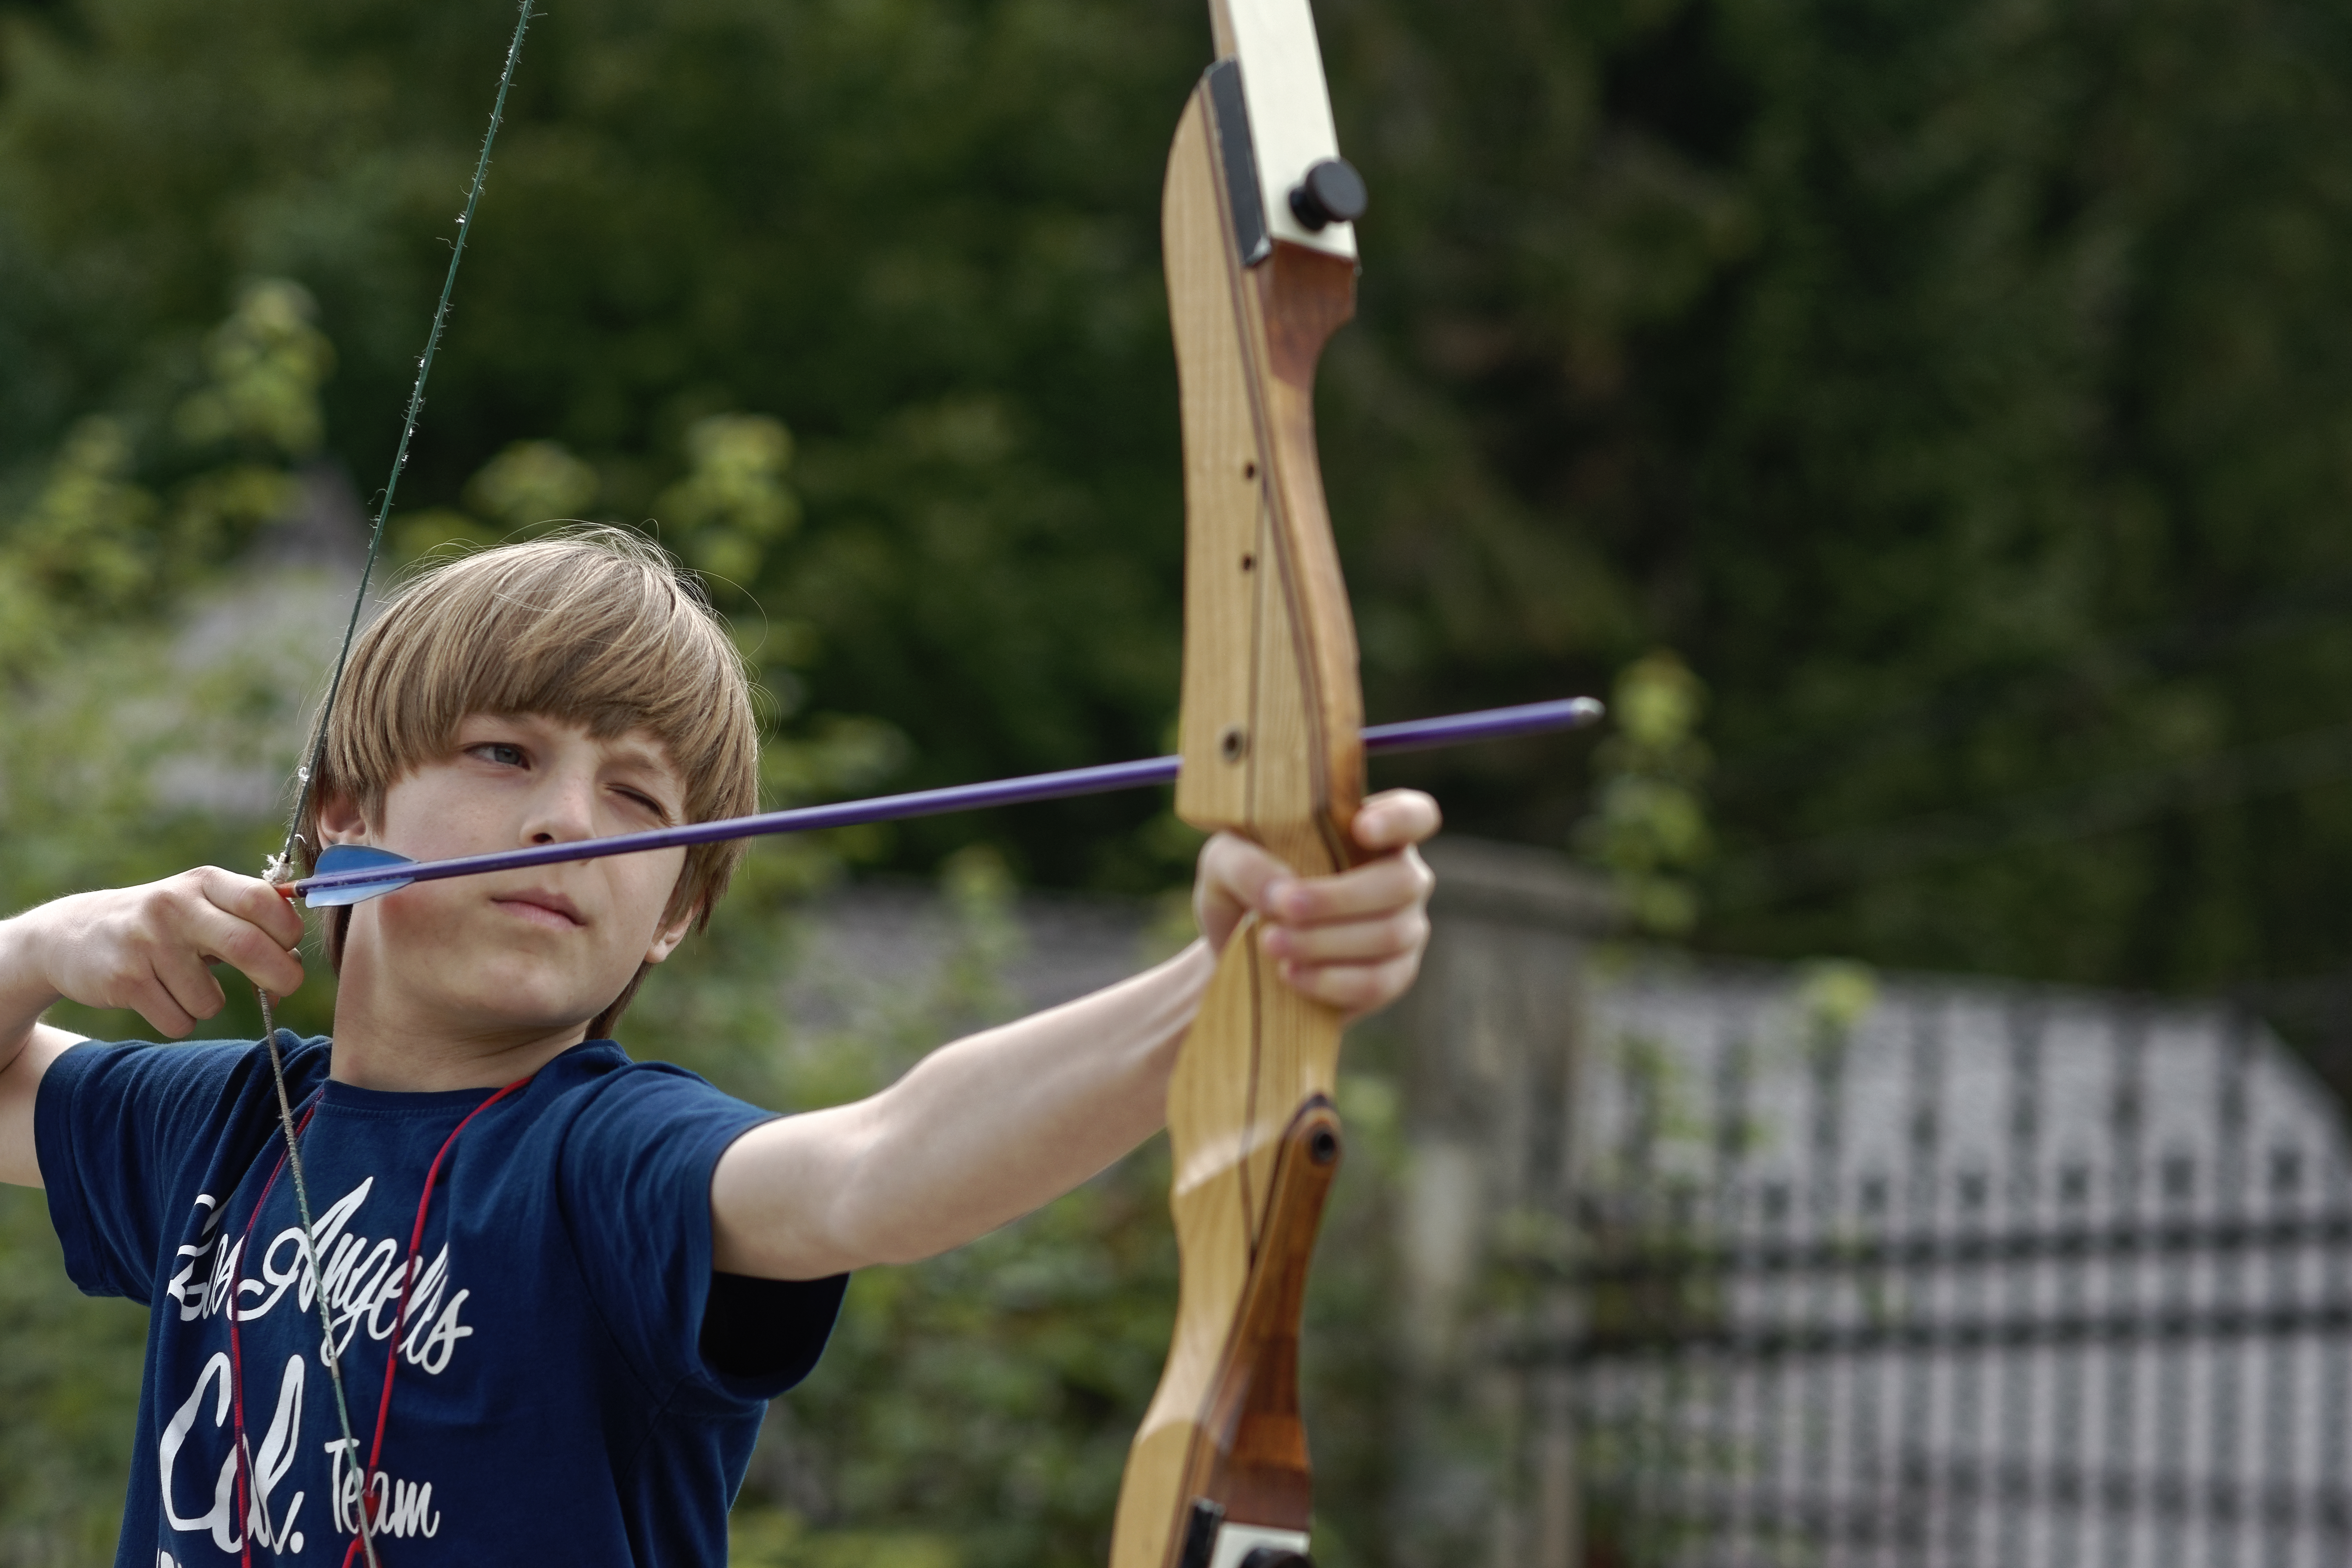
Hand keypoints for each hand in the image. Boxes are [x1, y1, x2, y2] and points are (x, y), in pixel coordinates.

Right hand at [23, 869, 305, 1037]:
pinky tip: (159, 996)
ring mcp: (147, 944)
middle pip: (248, 946)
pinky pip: (179, 1021)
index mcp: (203, 882)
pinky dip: (179, 1018)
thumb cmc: (161, 925)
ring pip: (212, 1000)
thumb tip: (294, 961)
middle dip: (280, 976)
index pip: (264, 900)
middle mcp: (174, 907)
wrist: (72, 936)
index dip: (290, 931)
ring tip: (184, 983)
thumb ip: (248, 922)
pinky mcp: (125, 981)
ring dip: (209, 1003)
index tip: (291, 949)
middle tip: (284, 987)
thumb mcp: (201, 905)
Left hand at [1193, 789, 1440, 1019]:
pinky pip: (1378, 981)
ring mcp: (1405, 927)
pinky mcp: (1393, 975)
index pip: (1415, 815)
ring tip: (1271, 944)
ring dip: (1326, 941)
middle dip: (1339, 897)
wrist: (1237, 956)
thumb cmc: (1242, 890)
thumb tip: (1281, 891)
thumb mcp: (1223, 864)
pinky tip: (1291, 975)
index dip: (1399, 819)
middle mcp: (1399, 875)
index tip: (1361, 828)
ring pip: (1390, 933)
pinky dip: (1332, 980)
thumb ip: (1245, 863)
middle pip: (1401, 881)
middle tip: (1284, 908)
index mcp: (1371, 832)